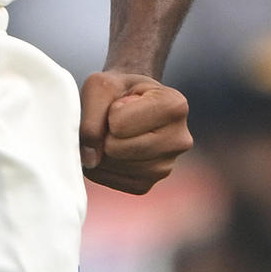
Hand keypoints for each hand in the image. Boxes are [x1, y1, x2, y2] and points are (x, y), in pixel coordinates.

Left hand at [77, 67, 188, 193]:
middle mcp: (179, 140)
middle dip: (105, 133)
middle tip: (118, 121)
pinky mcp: (147, 185)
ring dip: (102, 150)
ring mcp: (166, 167)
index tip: (123, 104)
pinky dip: (103, 166)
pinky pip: (110, 180)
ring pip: (112, 166)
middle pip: (116, 149)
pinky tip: (116, 150)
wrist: (129, 102)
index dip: (110, 112)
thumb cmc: (118, 91)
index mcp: (175, 106)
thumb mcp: (100, 86)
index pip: (119, 124)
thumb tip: (91, 161)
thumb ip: (90, 118)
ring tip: (118, 134)